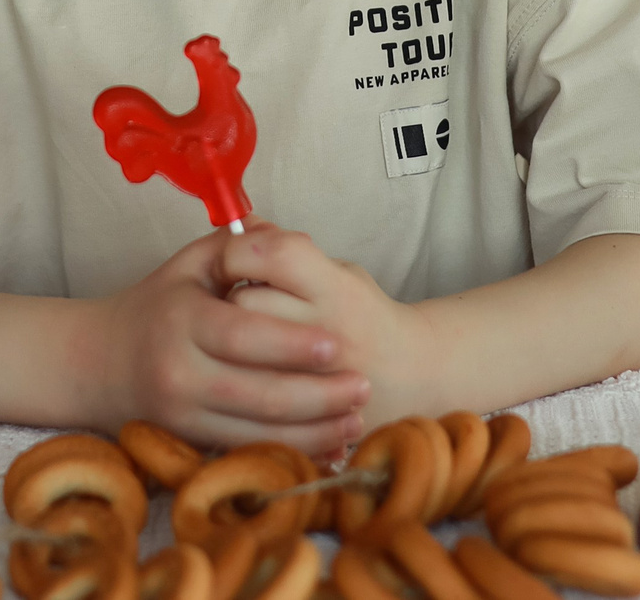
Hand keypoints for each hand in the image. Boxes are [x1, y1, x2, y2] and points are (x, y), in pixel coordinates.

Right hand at [81, 228, 370, 455]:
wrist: (98, 363)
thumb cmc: (157, 305)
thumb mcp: (187, 264)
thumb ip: (237, 247)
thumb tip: (281, 234)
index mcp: (182, 320)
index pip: (243, 336)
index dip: (292, 344)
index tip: (336, 345)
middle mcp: (178, 372)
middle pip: (258, 393)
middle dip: (318, 395)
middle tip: (364, 386)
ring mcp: (182, 415)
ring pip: (257, 433)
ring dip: (314, 431)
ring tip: (356, 419)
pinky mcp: (188, 442)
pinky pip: (247, 452)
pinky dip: (290, 452)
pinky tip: (327, 445)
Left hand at [220, 224, 446, 425]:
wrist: (409, 376)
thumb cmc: (365, 315)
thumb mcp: (338, 272)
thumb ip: (290, 252)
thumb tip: (242, 225)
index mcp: (338, 290)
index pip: (276, 254)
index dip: (241, 248)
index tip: (231, 256)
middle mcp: (327, 333)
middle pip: (247, 302)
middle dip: (229, 294)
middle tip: (232, 298)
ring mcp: (316, 379)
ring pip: (239, 352)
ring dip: (230, 338)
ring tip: (242, 336)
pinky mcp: (304, 413)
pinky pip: (250, 392)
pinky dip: (240, 376)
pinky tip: (248, 368)